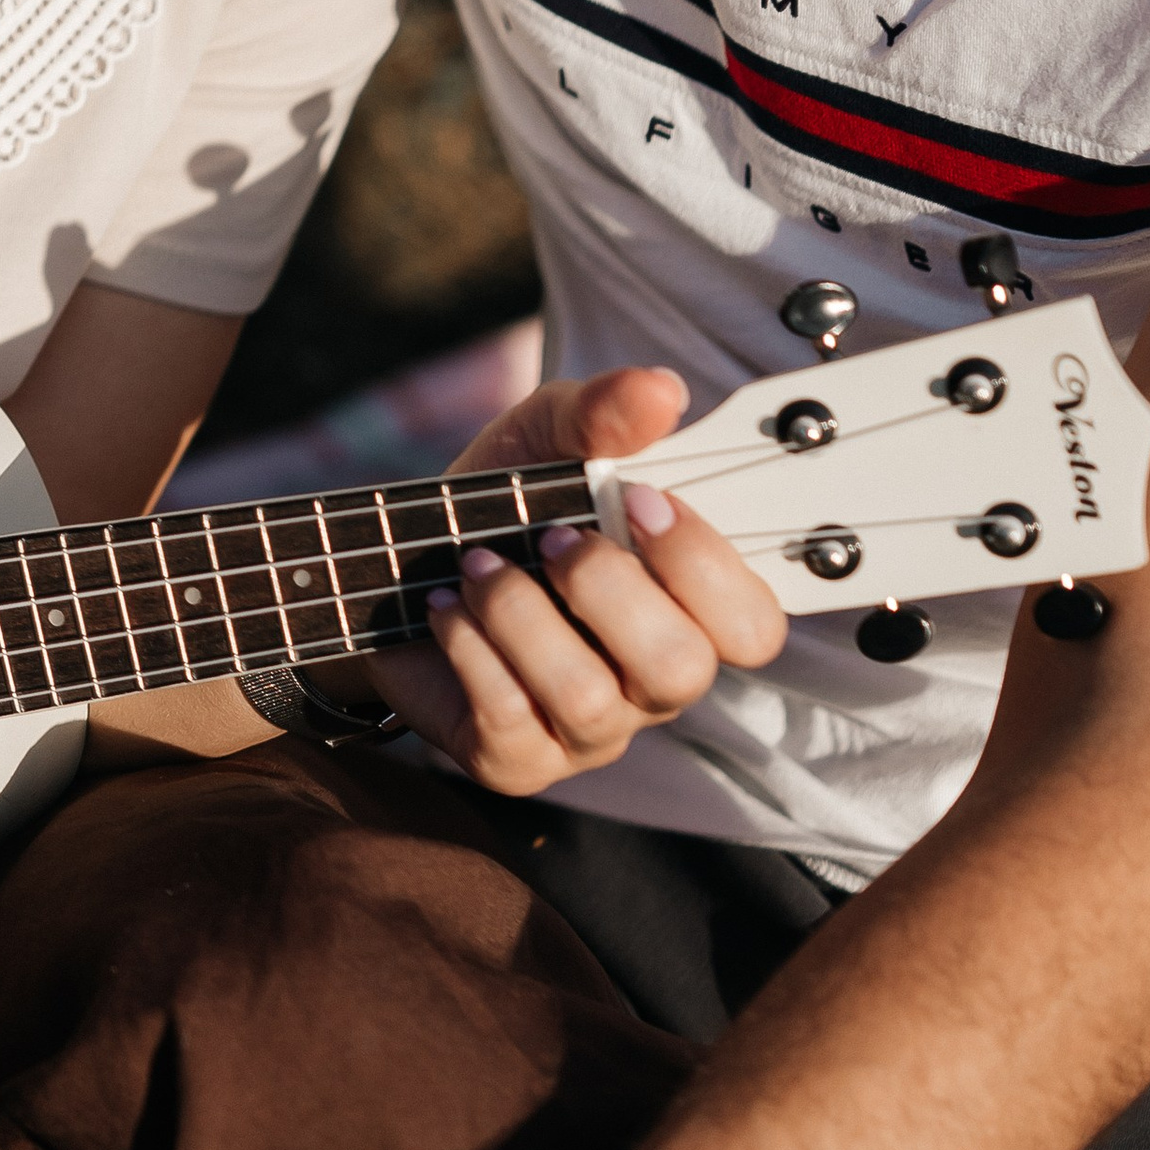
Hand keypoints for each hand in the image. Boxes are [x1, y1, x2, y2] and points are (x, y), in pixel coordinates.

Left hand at [367, 364, 786, 797]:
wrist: (396, 564)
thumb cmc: (502, 507)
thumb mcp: (547, 438)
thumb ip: (603, 413)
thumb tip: (660, 391)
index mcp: (686, 610)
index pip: (753, 625)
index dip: (707, 568)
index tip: (638, 500)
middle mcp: (650, 682)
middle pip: (681, 670)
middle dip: (608, 589)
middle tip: (551, 538)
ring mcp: (587, 731)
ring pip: (588, 699)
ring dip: (520, 614)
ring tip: (476, 566)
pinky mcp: (518, 759)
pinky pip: (510, 720)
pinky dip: (469, 646)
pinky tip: (446, 607)